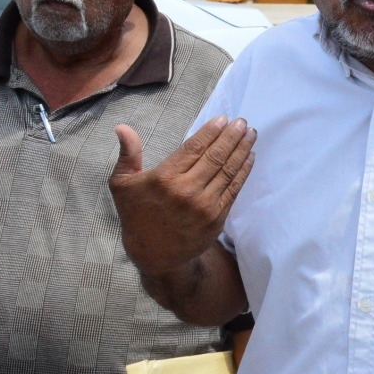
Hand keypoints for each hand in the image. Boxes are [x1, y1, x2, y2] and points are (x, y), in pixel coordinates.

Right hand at [109, 117, 254, 277]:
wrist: (154, 254)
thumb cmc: (137, 214)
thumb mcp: (123, 184)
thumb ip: (127, 154)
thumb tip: (122, 127)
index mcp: (164, 179)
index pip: (194, 148)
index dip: (211, 132)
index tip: (224, 119)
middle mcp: (186, 191)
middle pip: (215, 157)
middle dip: (232, 137)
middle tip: (243, 122)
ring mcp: (204, 205)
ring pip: (228, 171)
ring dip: (242, 150)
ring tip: (251, 134)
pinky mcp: (217, 217)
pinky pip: (234, 189)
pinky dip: (243, 171)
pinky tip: (250, 157)